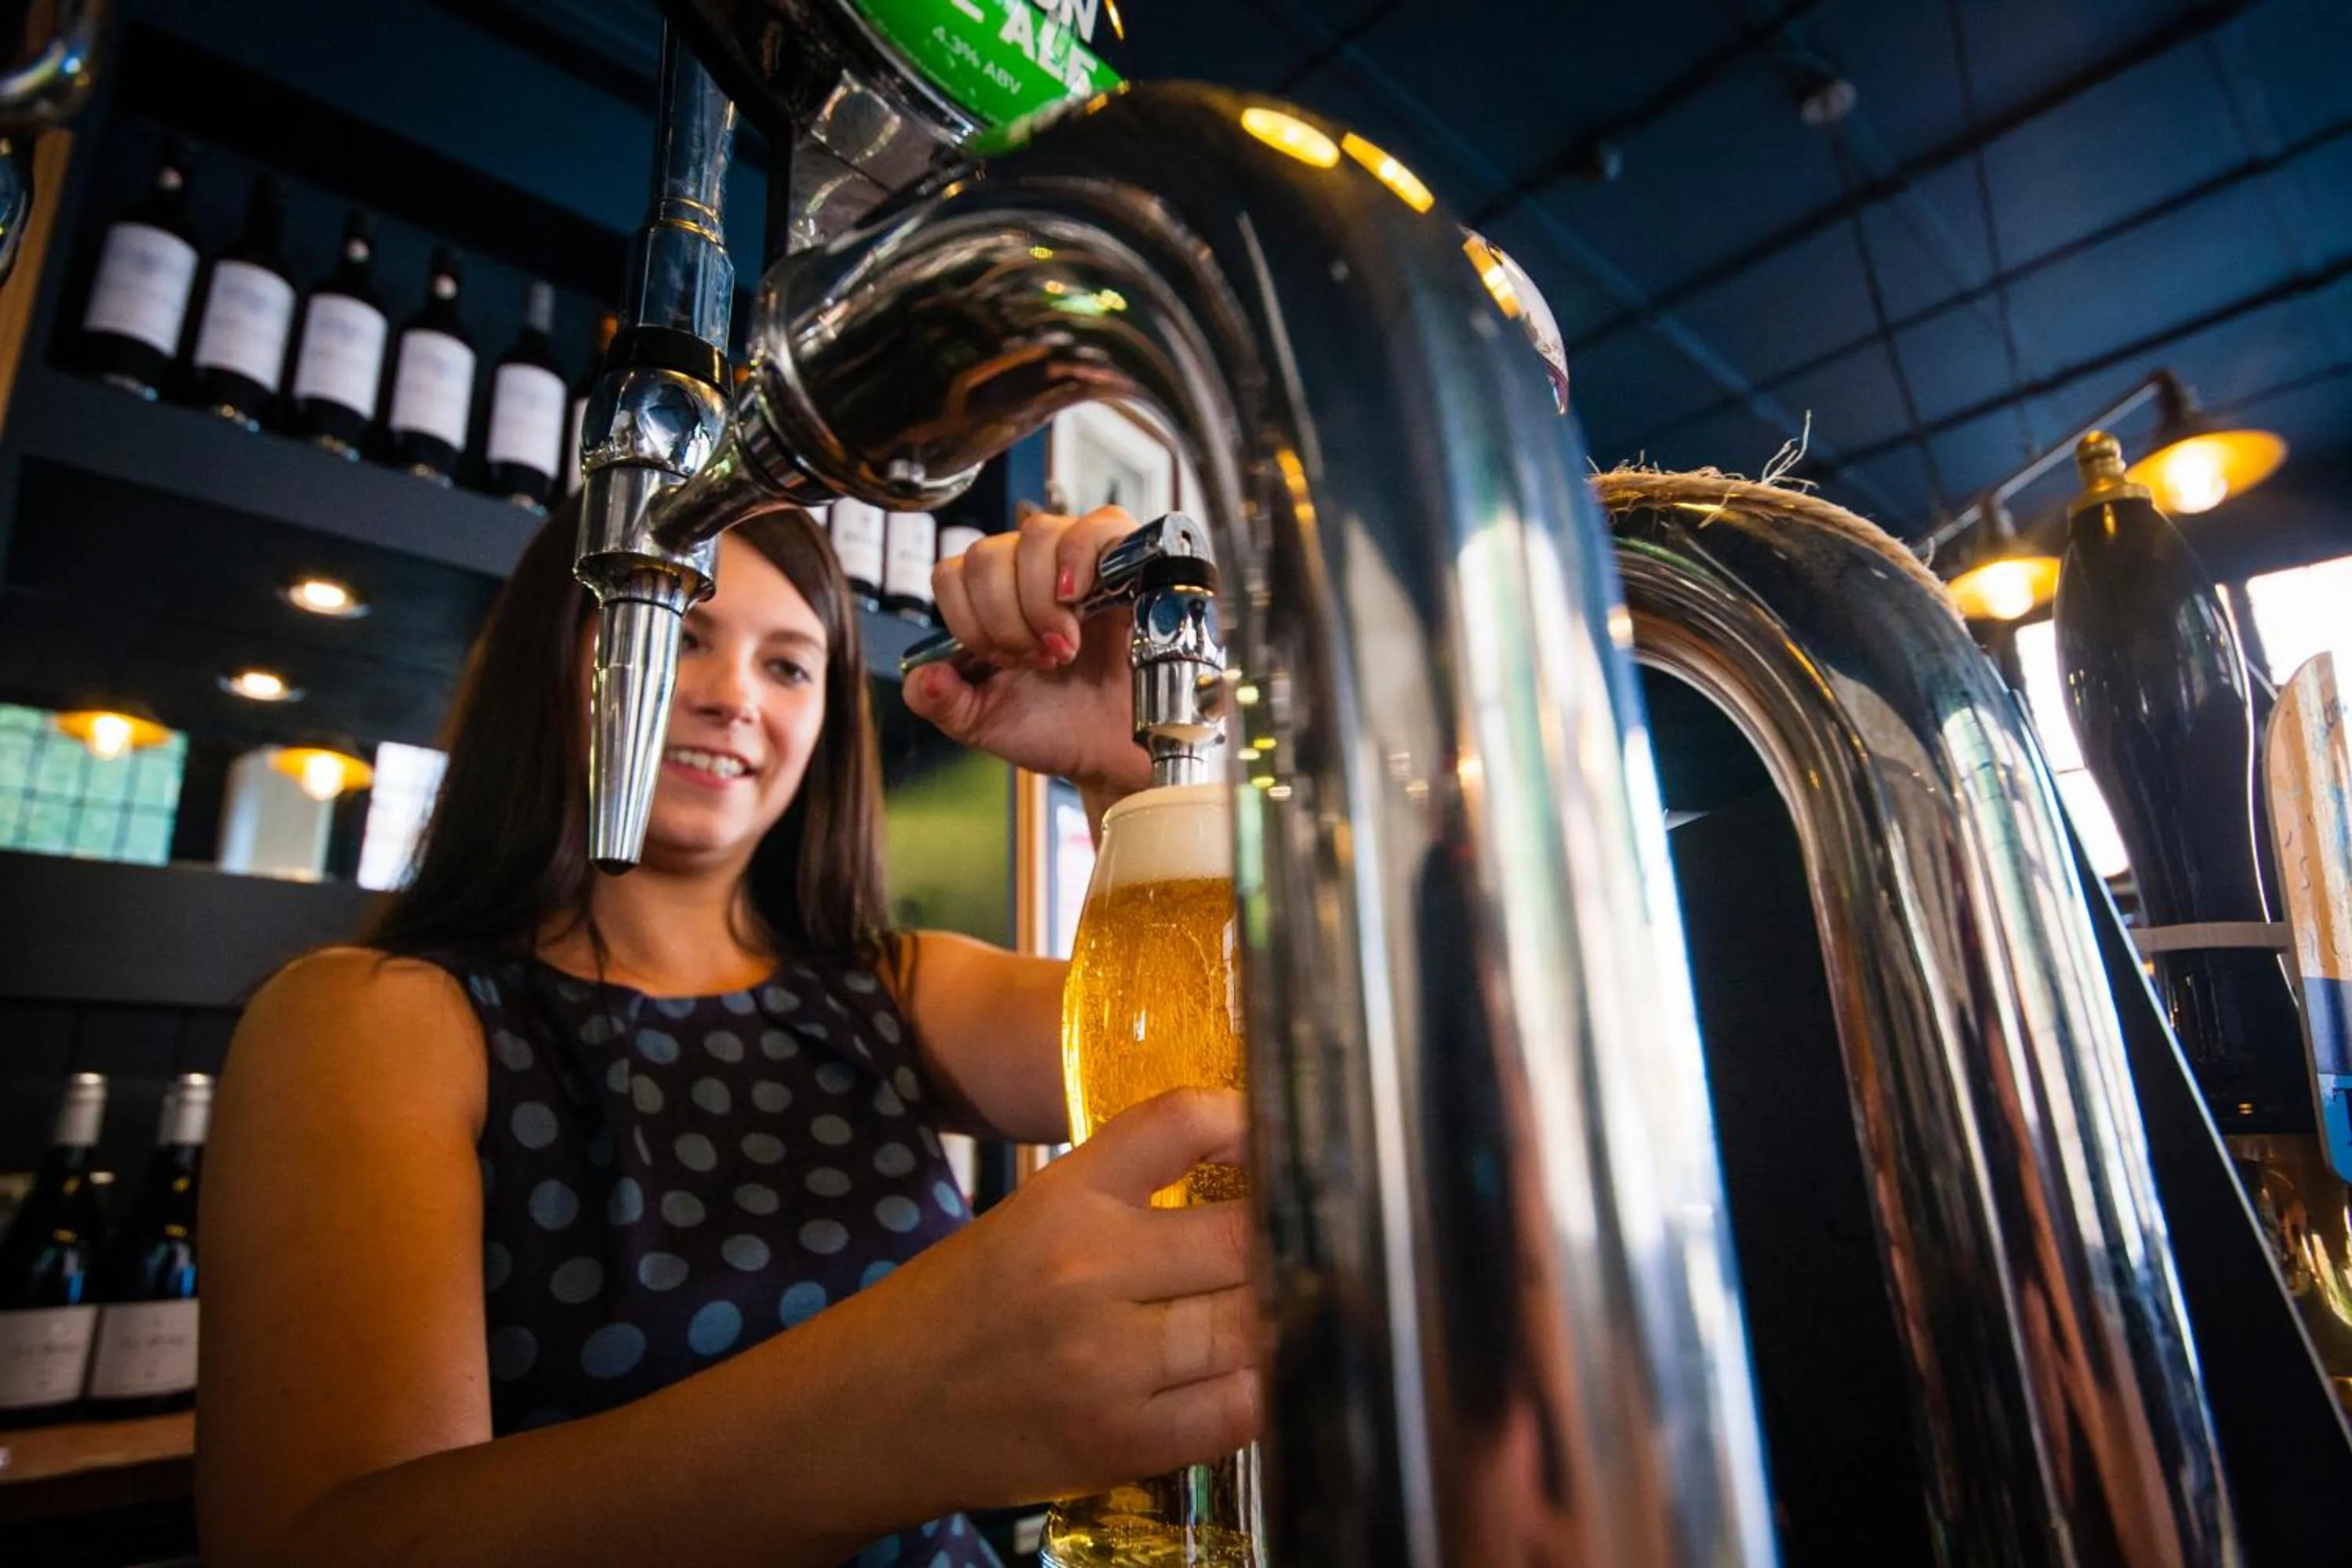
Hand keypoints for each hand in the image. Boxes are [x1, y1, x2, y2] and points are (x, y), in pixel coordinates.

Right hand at [875, 1088, 1261, 1512]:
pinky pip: (1237, 1411)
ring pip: (1251, 1324)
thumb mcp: (1033, 1216)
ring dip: (1278, 1316)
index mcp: (1062, 1198)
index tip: (1278, 1136)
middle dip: (1283, 1238)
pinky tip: (1250, 1373)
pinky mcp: (1122, 1442)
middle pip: (1244, 1235)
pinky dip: (1260, 1391)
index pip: (1179, 1123)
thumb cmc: (963, 1305)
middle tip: (1300, 1238)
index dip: (1247, 1121)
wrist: (876, 1411)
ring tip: (1283, 1306)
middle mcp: (1087, 1271)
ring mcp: (1107, 1364)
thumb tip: (1247, 1164)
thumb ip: (1129, 1191)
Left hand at [903, 505, 1155, 798]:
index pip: (952, 574)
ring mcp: (1077, 558)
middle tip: (1039, 661)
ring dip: (1042, 601)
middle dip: (1006, 620)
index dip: (970, 622)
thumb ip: (940, 702)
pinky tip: (1081, 600)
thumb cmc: (1057, 727)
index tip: (1004, 662)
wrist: (1120, 747)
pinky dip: (1081, 559)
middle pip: (987, 555)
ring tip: (1067, 644)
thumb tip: (923, 676)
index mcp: (990, 600)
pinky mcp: (1126, 557)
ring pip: (1035, 535)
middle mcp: (1028, 569)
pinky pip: (1098, 525)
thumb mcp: (984, 723)